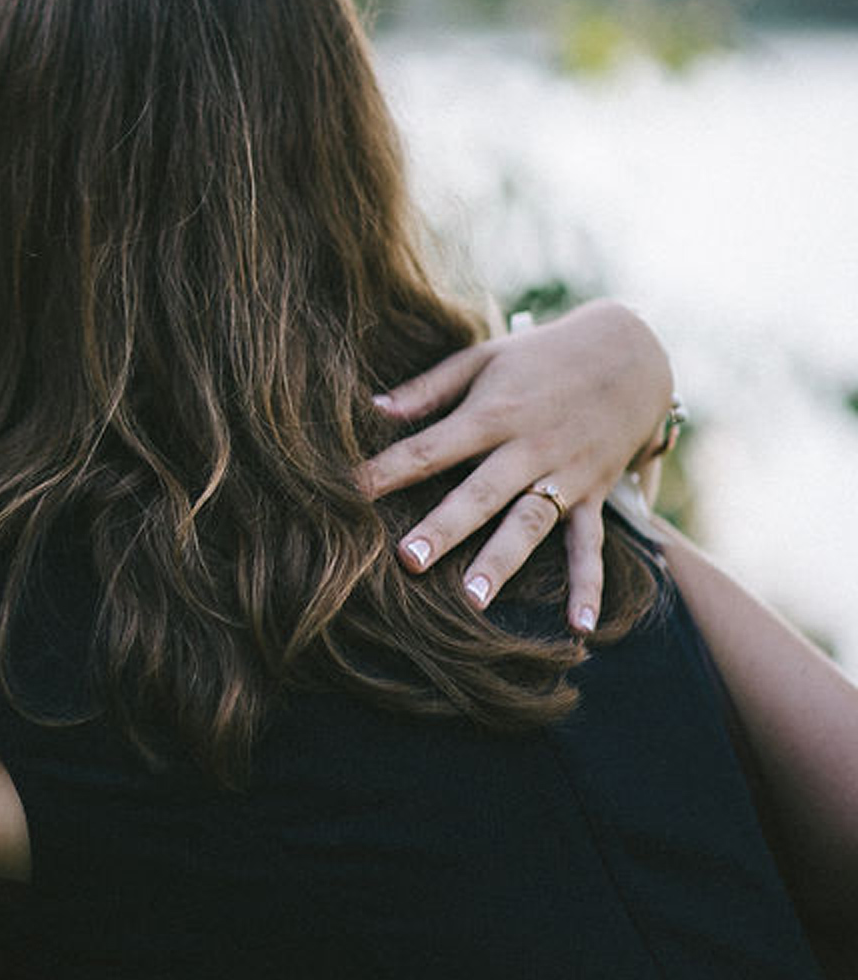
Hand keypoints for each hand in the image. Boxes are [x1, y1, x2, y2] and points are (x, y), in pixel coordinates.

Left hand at [356, 300, 673, 630]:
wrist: (631, 353)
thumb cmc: (539, 357)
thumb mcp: (482, 358)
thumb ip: (428, 388)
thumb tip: (372, 409)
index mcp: (492, 413)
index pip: (432, 447)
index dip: (389, 469)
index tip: (348, 492)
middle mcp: (528, 448)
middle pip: (481, 494)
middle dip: (445, 527)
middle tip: (409, 560)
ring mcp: (565, 475)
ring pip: (530, 524)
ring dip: (503, 562)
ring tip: (472, 599)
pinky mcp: (594, 494)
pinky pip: (591, 544)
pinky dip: (589, 585)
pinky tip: (580, 626)